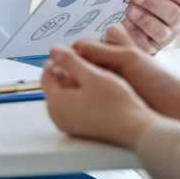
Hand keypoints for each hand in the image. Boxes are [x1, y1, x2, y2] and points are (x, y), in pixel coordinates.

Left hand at [42, 44, 156, 148]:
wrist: (134, 128)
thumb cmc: (116, 104)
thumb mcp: (92, 75)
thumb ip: (70, 61)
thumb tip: (54, 50)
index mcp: (56, 103)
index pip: (45, 76)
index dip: (56, 61)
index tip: (69, 53)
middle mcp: (58, 116)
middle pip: (53, 87)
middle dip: (64, 72)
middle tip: (81, 62)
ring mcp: (68, 124)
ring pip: (63, 96)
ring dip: (72, 83)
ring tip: (90, 73)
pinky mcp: (79, 128)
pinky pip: (71, 107)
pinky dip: (78, 95)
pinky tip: (94, 89)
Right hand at [70, 25, 179, 118]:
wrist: (175, 107)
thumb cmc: (157, 80)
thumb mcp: (127, 58)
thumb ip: (101, 50)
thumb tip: (74, 47)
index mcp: (119, 47)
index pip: (88, 43)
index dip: (75, 48)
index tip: (61, 56)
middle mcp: (114, 62)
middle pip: (85, 59)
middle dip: (73, 62)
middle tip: (57, 68)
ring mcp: (113, 80)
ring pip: (87, 74)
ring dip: (78, 77)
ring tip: (65, 81)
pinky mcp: (113, 96)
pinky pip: (93, 90)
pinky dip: (84, 90)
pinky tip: (78, 93)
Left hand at [121, 0, 179, 52]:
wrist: (125, 27)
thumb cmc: (138, 3)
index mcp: (178, 5)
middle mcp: (175, 22)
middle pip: (173, 14)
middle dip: (154, 3)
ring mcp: (164, 37)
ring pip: (161, 32)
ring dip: (144, 19)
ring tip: (130, 10)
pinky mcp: (150, 48)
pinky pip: (144, 44)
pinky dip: (133, 33)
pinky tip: (123, 24)